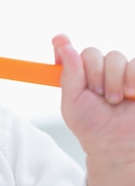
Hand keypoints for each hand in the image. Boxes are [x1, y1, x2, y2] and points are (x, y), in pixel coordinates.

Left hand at [52, 34, 134, 185]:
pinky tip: (131, 95)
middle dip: (94, 74)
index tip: (58, 41)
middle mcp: (99, 70)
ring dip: (114, 80)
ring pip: (116, 57)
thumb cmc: (93, 127)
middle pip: (93, 53)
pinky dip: (132, 78)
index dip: (63, 45)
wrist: (118, 145)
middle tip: (99, 94)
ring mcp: (120, 72)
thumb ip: (69, 74)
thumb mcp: (73, 103)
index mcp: (79, 76)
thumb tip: (62, 46)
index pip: (70, 52)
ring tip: (116, 100)